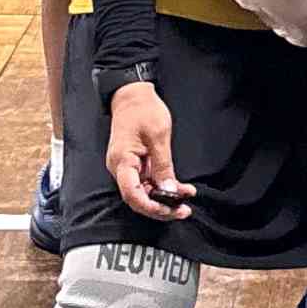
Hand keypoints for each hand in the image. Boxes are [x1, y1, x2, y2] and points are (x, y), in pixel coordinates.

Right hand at [106, 81, 194, 219]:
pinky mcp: (135, 165)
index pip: (132, 194)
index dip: (150, 206)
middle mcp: (121, 168)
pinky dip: (162, 188)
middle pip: (138, 198)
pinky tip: (179, 191)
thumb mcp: (158, 136)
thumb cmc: (143, 110)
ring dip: (163, 200)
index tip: (170, 210)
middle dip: (160, 208)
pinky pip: (147, 182)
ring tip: (185, 204)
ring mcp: (127, 168)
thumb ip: (163, 165)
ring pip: (144, 192)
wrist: (133, 96)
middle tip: (183, 211)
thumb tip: (169, 190)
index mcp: (122, 161)